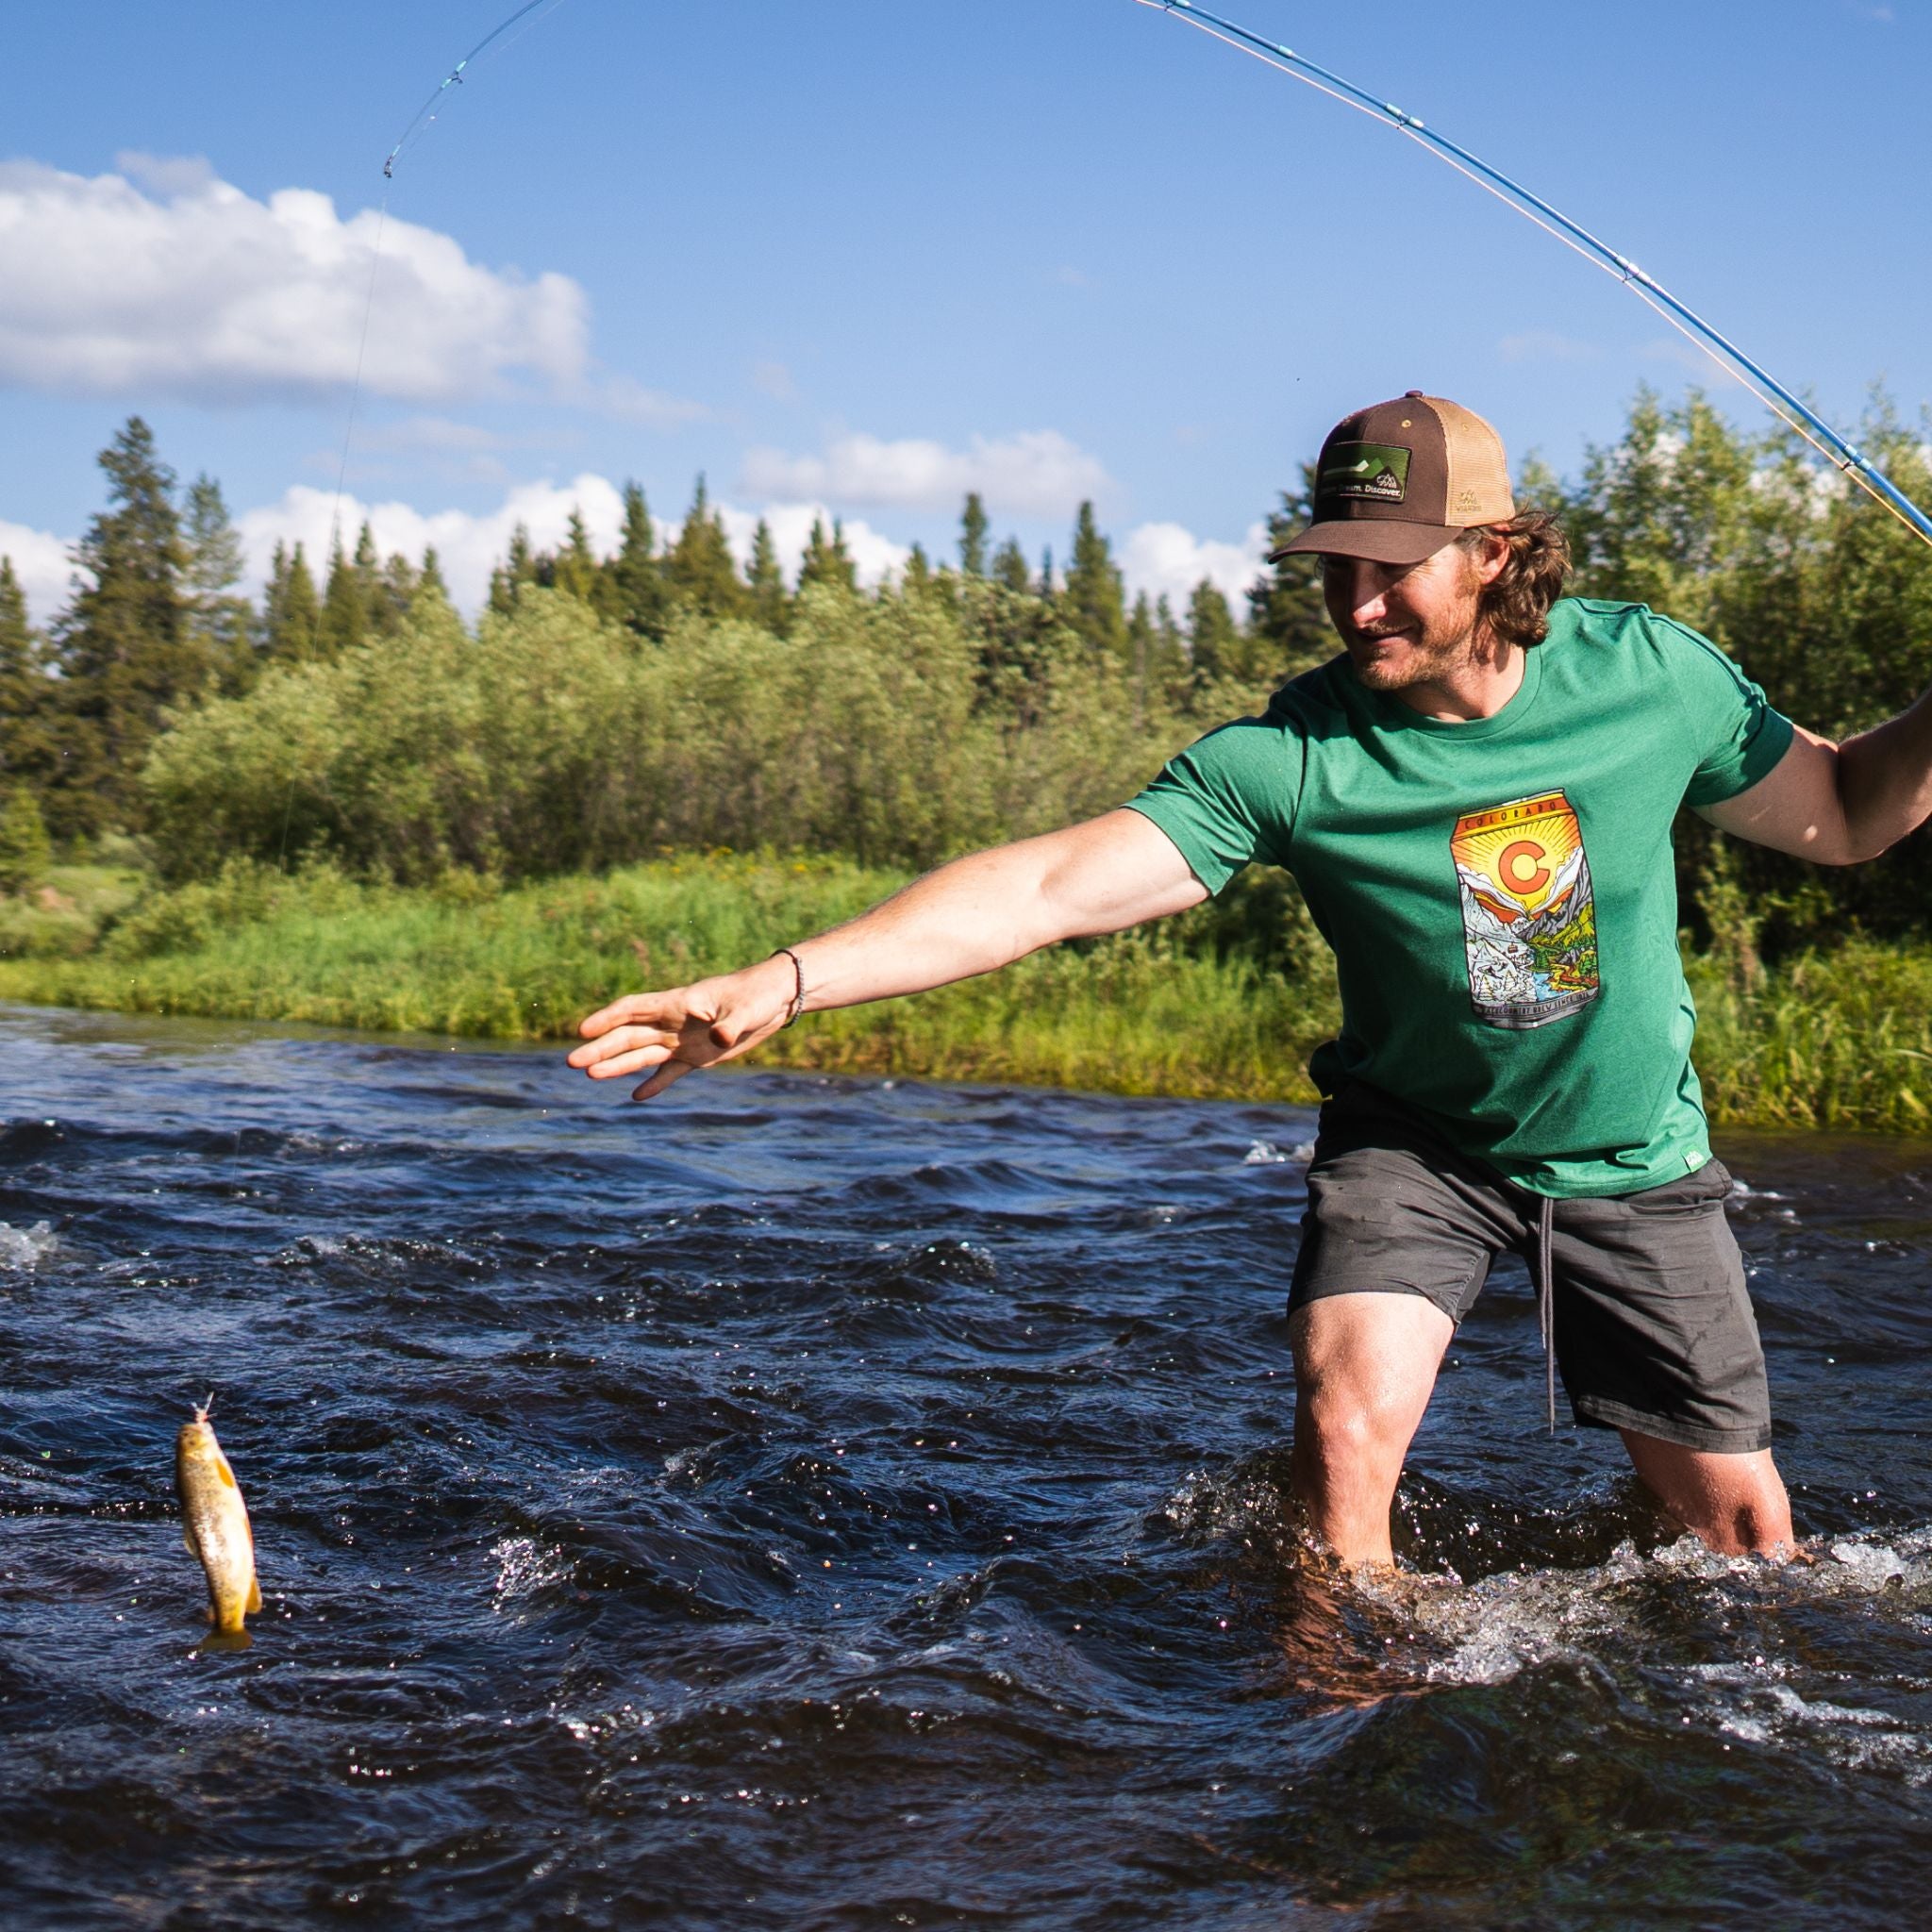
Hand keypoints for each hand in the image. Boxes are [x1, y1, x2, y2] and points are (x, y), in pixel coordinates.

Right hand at [568, 954, 796, 1099]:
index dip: (607, 1019)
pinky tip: (637, 1096)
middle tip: (572, 1062)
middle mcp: (674, 1023)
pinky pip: (670, 1072)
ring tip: (591, 1075)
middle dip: (601, 1048)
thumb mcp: (745, 1010)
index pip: (633, 1010)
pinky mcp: (698, 1057)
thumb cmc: (757, 996)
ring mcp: (683, 1041)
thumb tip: (718, 1037)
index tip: (583, 1031)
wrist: (774, 1001)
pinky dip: (655, 1083)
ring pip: (643, 1054)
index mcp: (678, 1003)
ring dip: (618, 1065)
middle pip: (629, 1035)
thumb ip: (729, 1024)